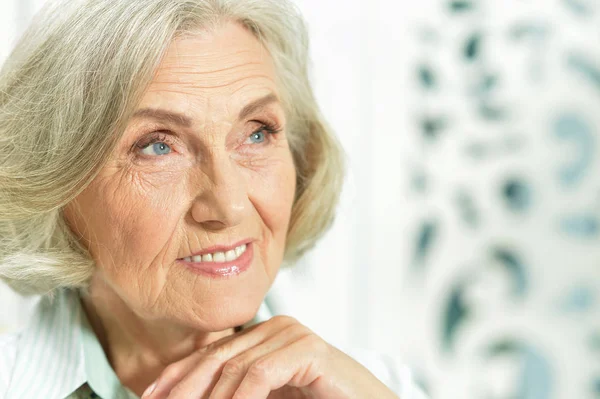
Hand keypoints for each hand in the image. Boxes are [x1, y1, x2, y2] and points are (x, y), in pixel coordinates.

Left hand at [141, 315, 398, 398]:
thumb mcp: (268, 398)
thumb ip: (237, 393)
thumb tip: (191, 397)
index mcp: (262, 337)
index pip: (210, 353)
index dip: (175, 376)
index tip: (148, 397)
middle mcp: (274, 328)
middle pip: (216, 357)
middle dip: (183, 388)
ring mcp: (292, 334)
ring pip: (235, 368)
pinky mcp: (308, 348)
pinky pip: (261, 375)